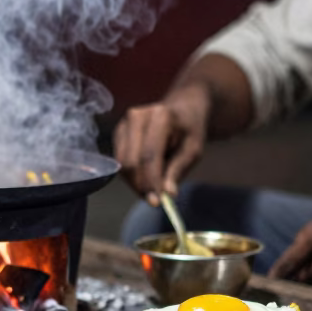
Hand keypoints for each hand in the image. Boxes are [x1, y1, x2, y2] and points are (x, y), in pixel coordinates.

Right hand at [113, 82, 210, 205]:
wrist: (181, 108)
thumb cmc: (189, 129)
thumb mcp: (193, 149)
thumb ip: (179, 169)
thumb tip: (168, 193)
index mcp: (160, 116)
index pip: (150, 155)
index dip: (151, 181)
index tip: (157, 203)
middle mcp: (137, 116)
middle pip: (131, 161)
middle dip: (141, 185)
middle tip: (155, 201)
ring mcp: (124, 123)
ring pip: (122, 164)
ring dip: (135, 183)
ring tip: (152, 190)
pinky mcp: (118, 132)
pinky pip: (119, 161)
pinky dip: (131, 176)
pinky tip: (145, 179)